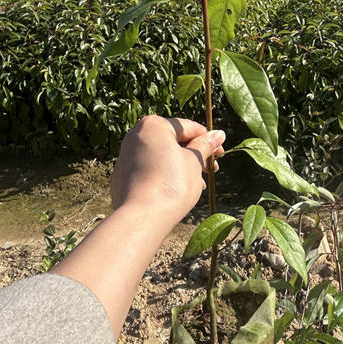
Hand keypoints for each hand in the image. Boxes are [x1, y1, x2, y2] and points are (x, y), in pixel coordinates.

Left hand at [111, 115, 225, 225]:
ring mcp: (126, 156)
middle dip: (194, 155)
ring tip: (198, 184)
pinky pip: (149, 169)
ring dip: (182, 167)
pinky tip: (178, 191)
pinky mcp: (122, 175)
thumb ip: (205, 145)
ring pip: (161, 156)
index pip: (187, 127)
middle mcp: (135, 135)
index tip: (220, 152)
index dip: (208, 140)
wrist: (141, 218)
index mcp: (153, 125)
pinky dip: (164, 175)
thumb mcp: (194, 162)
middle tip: (211, 170)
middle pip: (173, 141)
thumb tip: (218, 134)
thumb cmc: (171, 185)